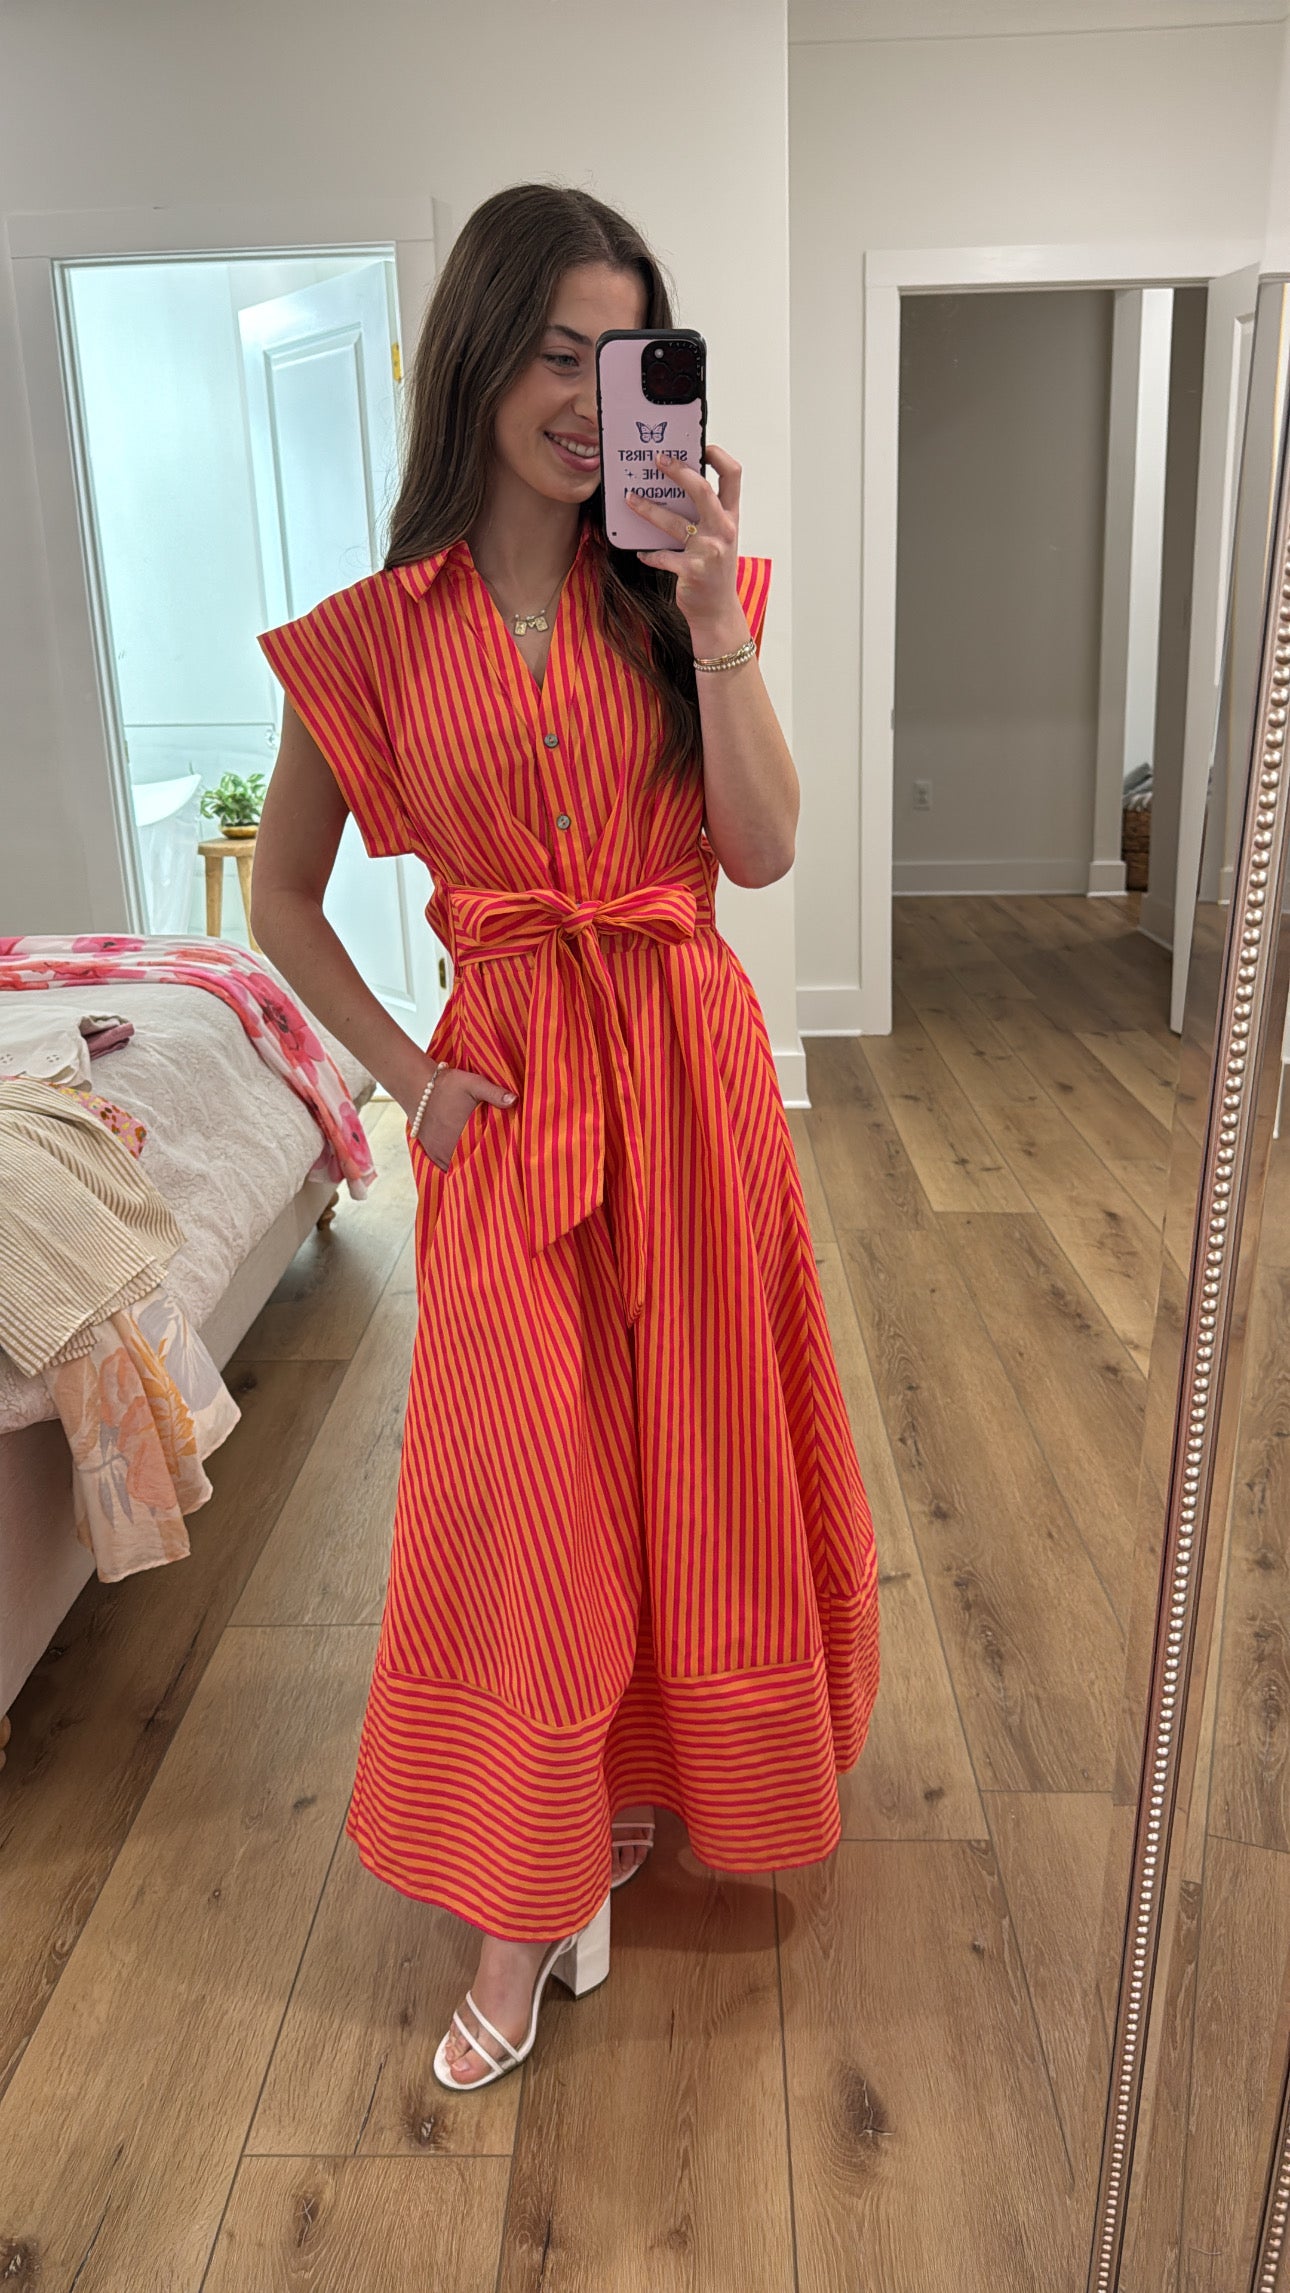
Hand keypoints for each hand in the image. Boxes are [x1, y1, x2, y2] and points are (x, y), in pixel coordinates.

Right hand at [405, 1062, 516, 1174]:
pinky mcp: (432, 1152)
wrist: (417, 1087)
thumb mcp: (474, 1084)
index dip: (498, 1159)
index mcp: (466, 1134)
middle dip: (485, 1165)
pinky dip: (454, 1168)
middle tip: (497, 1167)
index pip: (487, 1156)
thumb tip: (515, 1100)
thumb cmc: (448, 1085)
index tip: (507, 1161)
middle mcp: (452, 1148)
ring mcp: (440, 1152)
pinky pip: (444, 1168)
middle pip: (473, 1166)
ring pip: (458, 1169)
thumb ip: (495, 1093)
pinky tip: (463, 1166)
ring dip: (469, 1168)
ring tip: (482, 1170)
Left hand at [629, 441, 748, 650]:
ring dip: (647, 508)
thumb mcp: (719, 539)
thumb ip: (707, 515)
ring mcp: (708, 550)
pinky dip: (649, 553)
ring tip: (629, 499)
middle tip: (657, 460)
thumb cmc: (715, 571)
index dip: (717, 456)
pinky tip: (641, 552)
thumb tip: (677, 486)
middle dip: (678, 470)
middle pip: (701, 490)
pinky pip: (662, 555)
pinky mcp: (691, 570)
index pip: (732, 475)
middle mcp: (724, 530)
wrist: (717, 612)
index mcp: (731, 517)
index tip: (699, 447)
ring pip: (673, 522)